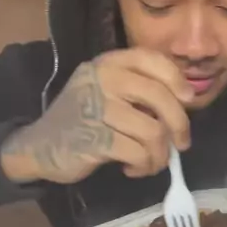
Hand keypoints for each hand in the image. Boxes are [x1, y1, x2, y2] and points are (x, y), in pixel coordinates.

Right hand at [1, 48, 193, 184]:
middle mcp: (102, 80)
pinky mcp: (94, 139)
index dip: (177, 79)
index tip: (188, 101)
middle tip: (181, 144)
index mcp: (108, 64)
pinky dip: (143, 166)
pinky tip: (133, 167)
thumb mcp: (106, 91)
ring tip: (150, 161)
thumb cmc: (82, 119)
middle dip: (179, 125)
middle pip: (159, 97)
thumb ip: (138, 88)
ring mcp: (96, 109)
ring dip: (160, 154)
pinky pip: (138, 153)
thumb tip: (184, 101)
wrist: (39, 146)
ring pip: (153, 131)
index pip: (151, 59)